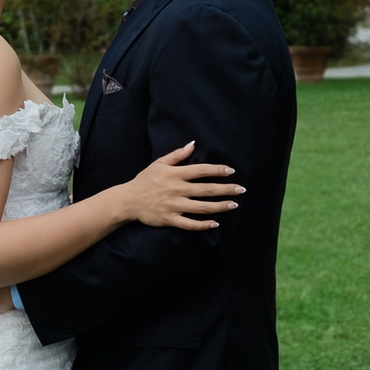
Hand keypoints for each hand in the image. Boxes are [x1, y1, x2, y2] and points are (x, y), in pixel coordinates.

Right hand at [119, 141, 240, 230]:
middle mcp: (177, 189)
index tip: (231, 171)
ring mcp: (174, 205)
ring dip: (219, 206)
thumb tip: (193, 144)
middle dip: (226, 189)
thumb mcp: (159, 163)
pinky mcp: (170, 219)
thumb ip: (177, 155)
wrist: (128, 200)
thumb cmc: (145, 180)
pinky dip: (203, 225)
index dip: (217, 170)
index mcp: (175, 174)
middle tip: (241, 190)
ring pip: (201, 207)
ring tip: (234, 205)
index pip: (201, 171)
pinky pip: (189, 224)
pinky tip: (215, 224)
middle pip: (206, 189)